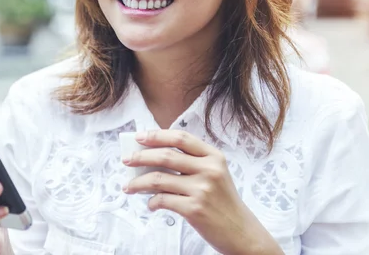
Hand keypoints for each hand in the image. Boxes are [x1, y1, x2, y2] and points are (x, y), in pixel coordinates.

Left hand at [122, 130, 282, 254]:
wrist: (241, 232)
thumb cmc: (222, 202)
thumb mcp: (214, 175)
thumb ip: (190, 163)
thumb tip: (151, 158)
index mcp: (214, 156)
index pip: (181, 138)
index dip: (157, 135)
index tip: (139, 137)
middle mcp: (209, 170)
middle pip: (165, 156)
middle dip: (140, 156)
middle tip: (126, 160)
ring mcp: (202, 189)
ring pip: (158, 179)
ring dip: (138, 183)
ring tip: (128, 187)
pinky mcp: (194, 209)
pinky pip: (162, 200)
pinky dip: (151, 202)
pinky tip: (150, 205)